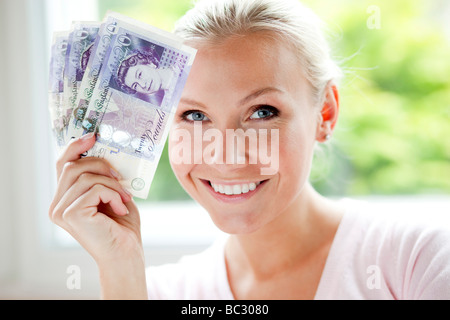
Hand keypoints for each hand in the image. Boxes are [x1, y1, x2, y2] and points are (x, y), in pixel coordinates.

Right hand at [49, 133, 146, 297]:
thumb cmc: (122, 225)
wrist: (126, 253)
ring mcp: (61, 210)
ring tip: (125, 197)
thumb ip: (102, 176)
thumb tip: (105, 151)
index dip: (76, 147)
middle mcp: (57, 205)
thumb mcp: (112, 193)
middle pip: (72, 166)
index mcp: (64, 198)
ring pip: (85, 176)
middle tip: (121, 176)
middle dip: (101, 165)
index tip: (93, 136)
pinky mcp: (71, 214)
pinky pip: (95, 188)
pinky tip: (121, 208)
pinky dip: (113, 194)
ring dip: (112, 183)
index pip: (63, 165)